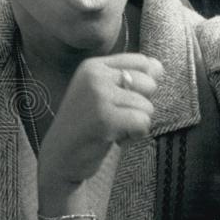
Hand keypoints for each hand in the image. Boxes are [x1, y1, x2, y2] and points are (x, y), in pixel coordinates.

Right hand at [38, 52, 162, 189]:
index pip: (142, 62)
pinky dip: (135, 136)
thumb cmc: (87, 126)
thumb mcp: (105, 95)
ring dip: (136, 125)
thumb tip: (159, 66)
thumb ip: (132, 78)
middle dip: (140, 106)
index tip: (122, 101)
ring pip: (147, 106)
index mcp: (93, 66)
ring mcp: (98, 95)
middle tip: (116, 118)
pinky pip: (142, 122)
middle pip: (149, 83)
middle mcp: (94, 76)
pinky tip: (115, 139)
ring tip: (112, 130)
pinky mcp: (105, 118)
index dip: (144, 85)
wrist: (60, 158)